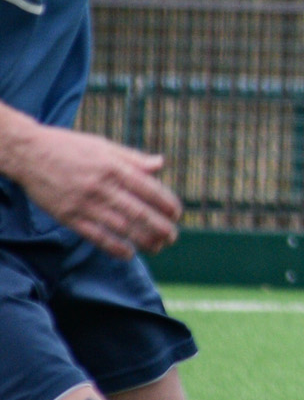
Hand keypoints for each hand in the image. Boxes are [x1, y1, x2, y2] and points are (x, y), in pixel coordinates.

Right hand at [6, 122, 182, 257]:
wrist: (29, 153)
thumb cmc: (69, 147)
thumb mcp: (103, 146)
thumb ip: (133, 158)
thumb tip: (161, 163)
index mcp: (113, 166)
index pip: (148, 188)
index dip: (165, 203)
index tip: (177, 214)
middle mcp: (101, 186)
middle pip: (138, 211)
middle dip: (159, 227)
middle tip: (173, 237)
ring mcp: (84, 203)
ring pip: (120, 227)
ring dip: (142, 240)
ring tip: (157, 247)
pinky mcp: (68, 217)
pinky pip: (95, 236)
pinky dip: (114, 247)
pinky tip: (129, 253)